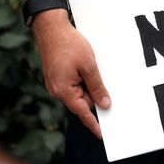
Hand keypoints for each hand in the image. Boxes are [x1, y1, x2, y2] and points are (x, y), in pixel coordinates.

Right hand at [33, 11, 110, 138]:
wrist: (52, 28)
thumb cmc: (69, 44)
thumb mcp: (89, 66)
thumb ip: (97, 86)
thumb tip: (104, 103)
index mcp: (63, 90)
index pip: (82, 112)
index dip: (93, 123)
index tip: (102, 134)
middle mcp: (57, 90)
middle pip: (82, 101)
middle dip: (95, 99)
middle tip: (112, 98)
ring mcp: (57, 83)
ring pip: (79, 92)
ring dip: (91, 87)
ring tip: (99, 74)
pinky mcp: (59, 76)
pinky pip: (75, 84)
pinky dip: (85, 81)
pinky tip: (92, 72)